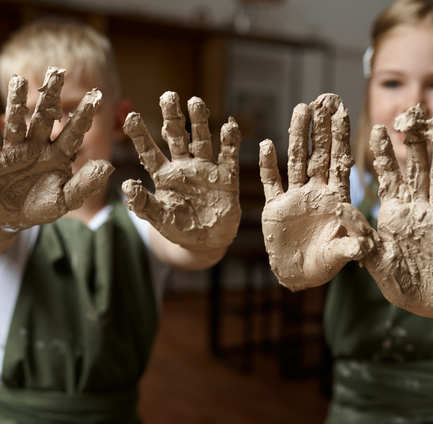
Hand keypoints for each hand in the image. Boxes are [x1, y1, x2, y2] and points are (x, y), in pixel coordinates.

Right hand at [0, 67, 112, 237]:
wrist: (10, 216)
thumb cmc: (40, 209)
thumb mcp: (66, 200)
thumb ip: (85, 184)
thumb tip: (109, 166)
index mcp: (63, 157)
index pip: (76, 132)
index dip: (85, 114)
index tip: (97, 95)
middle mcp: (46, 147)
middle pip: (53, 117)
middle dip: (58, 96)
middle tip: (62, 71)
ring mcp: (27, 146)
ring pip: (33, 117)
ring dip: (37, 96)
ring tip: (43, 74)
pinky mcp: (10, 150)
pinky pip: (13, 126)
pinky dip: (15, 107)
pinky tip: (17, 84)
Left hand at [122, 92, 240, 249]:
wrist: (206, 242)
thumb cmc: (180, 229)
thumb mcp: (160, 219)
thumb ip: (144, 204)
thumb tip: (125, 185)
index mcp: (164, 176)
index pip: (149, 152)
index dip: (140, 135)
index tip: (130, 117)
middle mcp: (184, 167)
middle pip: (177, 138)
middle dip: (172, 118)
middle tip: (168, 96)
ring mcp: (206, 170)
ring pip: (202, 141)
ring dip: (199, 123)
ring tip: (196, 102)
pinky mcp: (226, 178)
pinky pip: (229, 157)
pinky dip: (230, 143)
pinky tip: (228, 127)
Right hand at [260, 93, 375, 290]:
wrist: (297, 274)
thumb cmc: (323, 264)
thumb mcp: (340, 255)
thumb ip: (350, 246)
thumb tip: (365, 244)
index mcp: (336, 200)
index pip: (340, 163)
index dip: (341, 139)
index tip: (343, 113)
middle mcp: (316, 193)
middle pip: (319, 155)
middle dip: (321, 129)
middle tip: (323, 100)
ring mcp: (294, 197)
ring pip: (295, 161)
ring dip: (297, 137)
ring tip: (301, 109)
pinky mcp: (274, 206)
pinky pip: (270, 182)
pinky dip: (267, 165)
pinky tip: (267, 145)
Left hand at [363, 104, 432, 316]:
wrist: (425, 301)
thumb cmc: (396, 279)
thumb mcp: (372, 256)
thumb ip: (358, 232)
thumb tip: (338, 207)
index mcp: (394, 213)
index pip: (389, 177)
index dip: (384, 155)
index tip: (379, 128)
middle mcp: (417, 209)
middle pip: (417, 170)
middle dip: (416, 144)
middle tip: (414, 116)